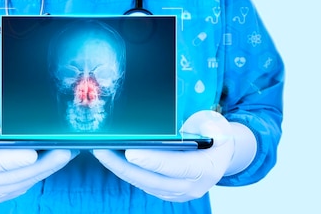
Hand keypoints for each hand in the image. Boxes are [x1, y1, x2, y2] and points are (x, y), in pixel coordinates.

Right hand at [0, 107, 78, 201]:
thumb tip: (1, 127)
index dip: (9, 160)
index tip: (32, 154)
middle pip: (10, 177)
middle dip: (40, 165)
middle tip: (63, 151)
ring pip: (21, 183)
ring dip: (46, 169)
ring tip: (67, 153)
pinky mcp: (0, 194)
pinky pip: (24, 185)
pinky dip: (42, 173)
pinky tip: (57, 160)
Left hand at [93, 110, 245, 201]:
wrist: (218, 156)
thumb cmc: (216, 138)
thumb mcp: (220, 127)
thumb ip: (214, 128)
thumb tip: (204, 127)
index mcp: (205, 170)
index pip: (177, 167)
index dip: (154, 161)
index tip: (131, 152)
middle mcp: (189, 186)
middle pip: (151, 179)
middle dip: (123, 166)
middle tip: (102, 150)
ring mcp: (175, 192)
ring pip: (142, 183)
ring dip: (119, 168)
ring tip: (100, 150)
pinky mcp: (164, 192)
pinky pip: (141, 183)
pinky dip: (124, 171)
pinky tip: (109, 157)